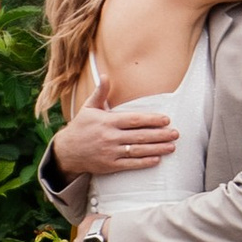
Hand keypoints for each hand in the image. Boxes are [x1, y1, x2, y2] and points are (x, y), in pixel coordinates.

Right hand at [52, 101, 178, 177]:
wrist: (66, 151)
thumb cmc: (81, 127)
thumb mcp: (88, 108)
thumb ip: (100, 93)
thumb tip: (105, 76)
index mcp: (107, 121)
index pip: (134, 120)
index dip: (151, 120)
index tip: (166, 120)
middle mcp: (110, 137)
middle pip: (140, 135)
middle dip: (160, 135)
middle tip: (175, 134)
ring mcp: (110, 152)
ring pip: (138, 150)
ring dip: (157, 149)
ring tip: (171, 147)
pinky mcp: (109, 165)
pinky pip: (130, 164)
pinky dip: (144, 162)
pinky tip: (157, 160)